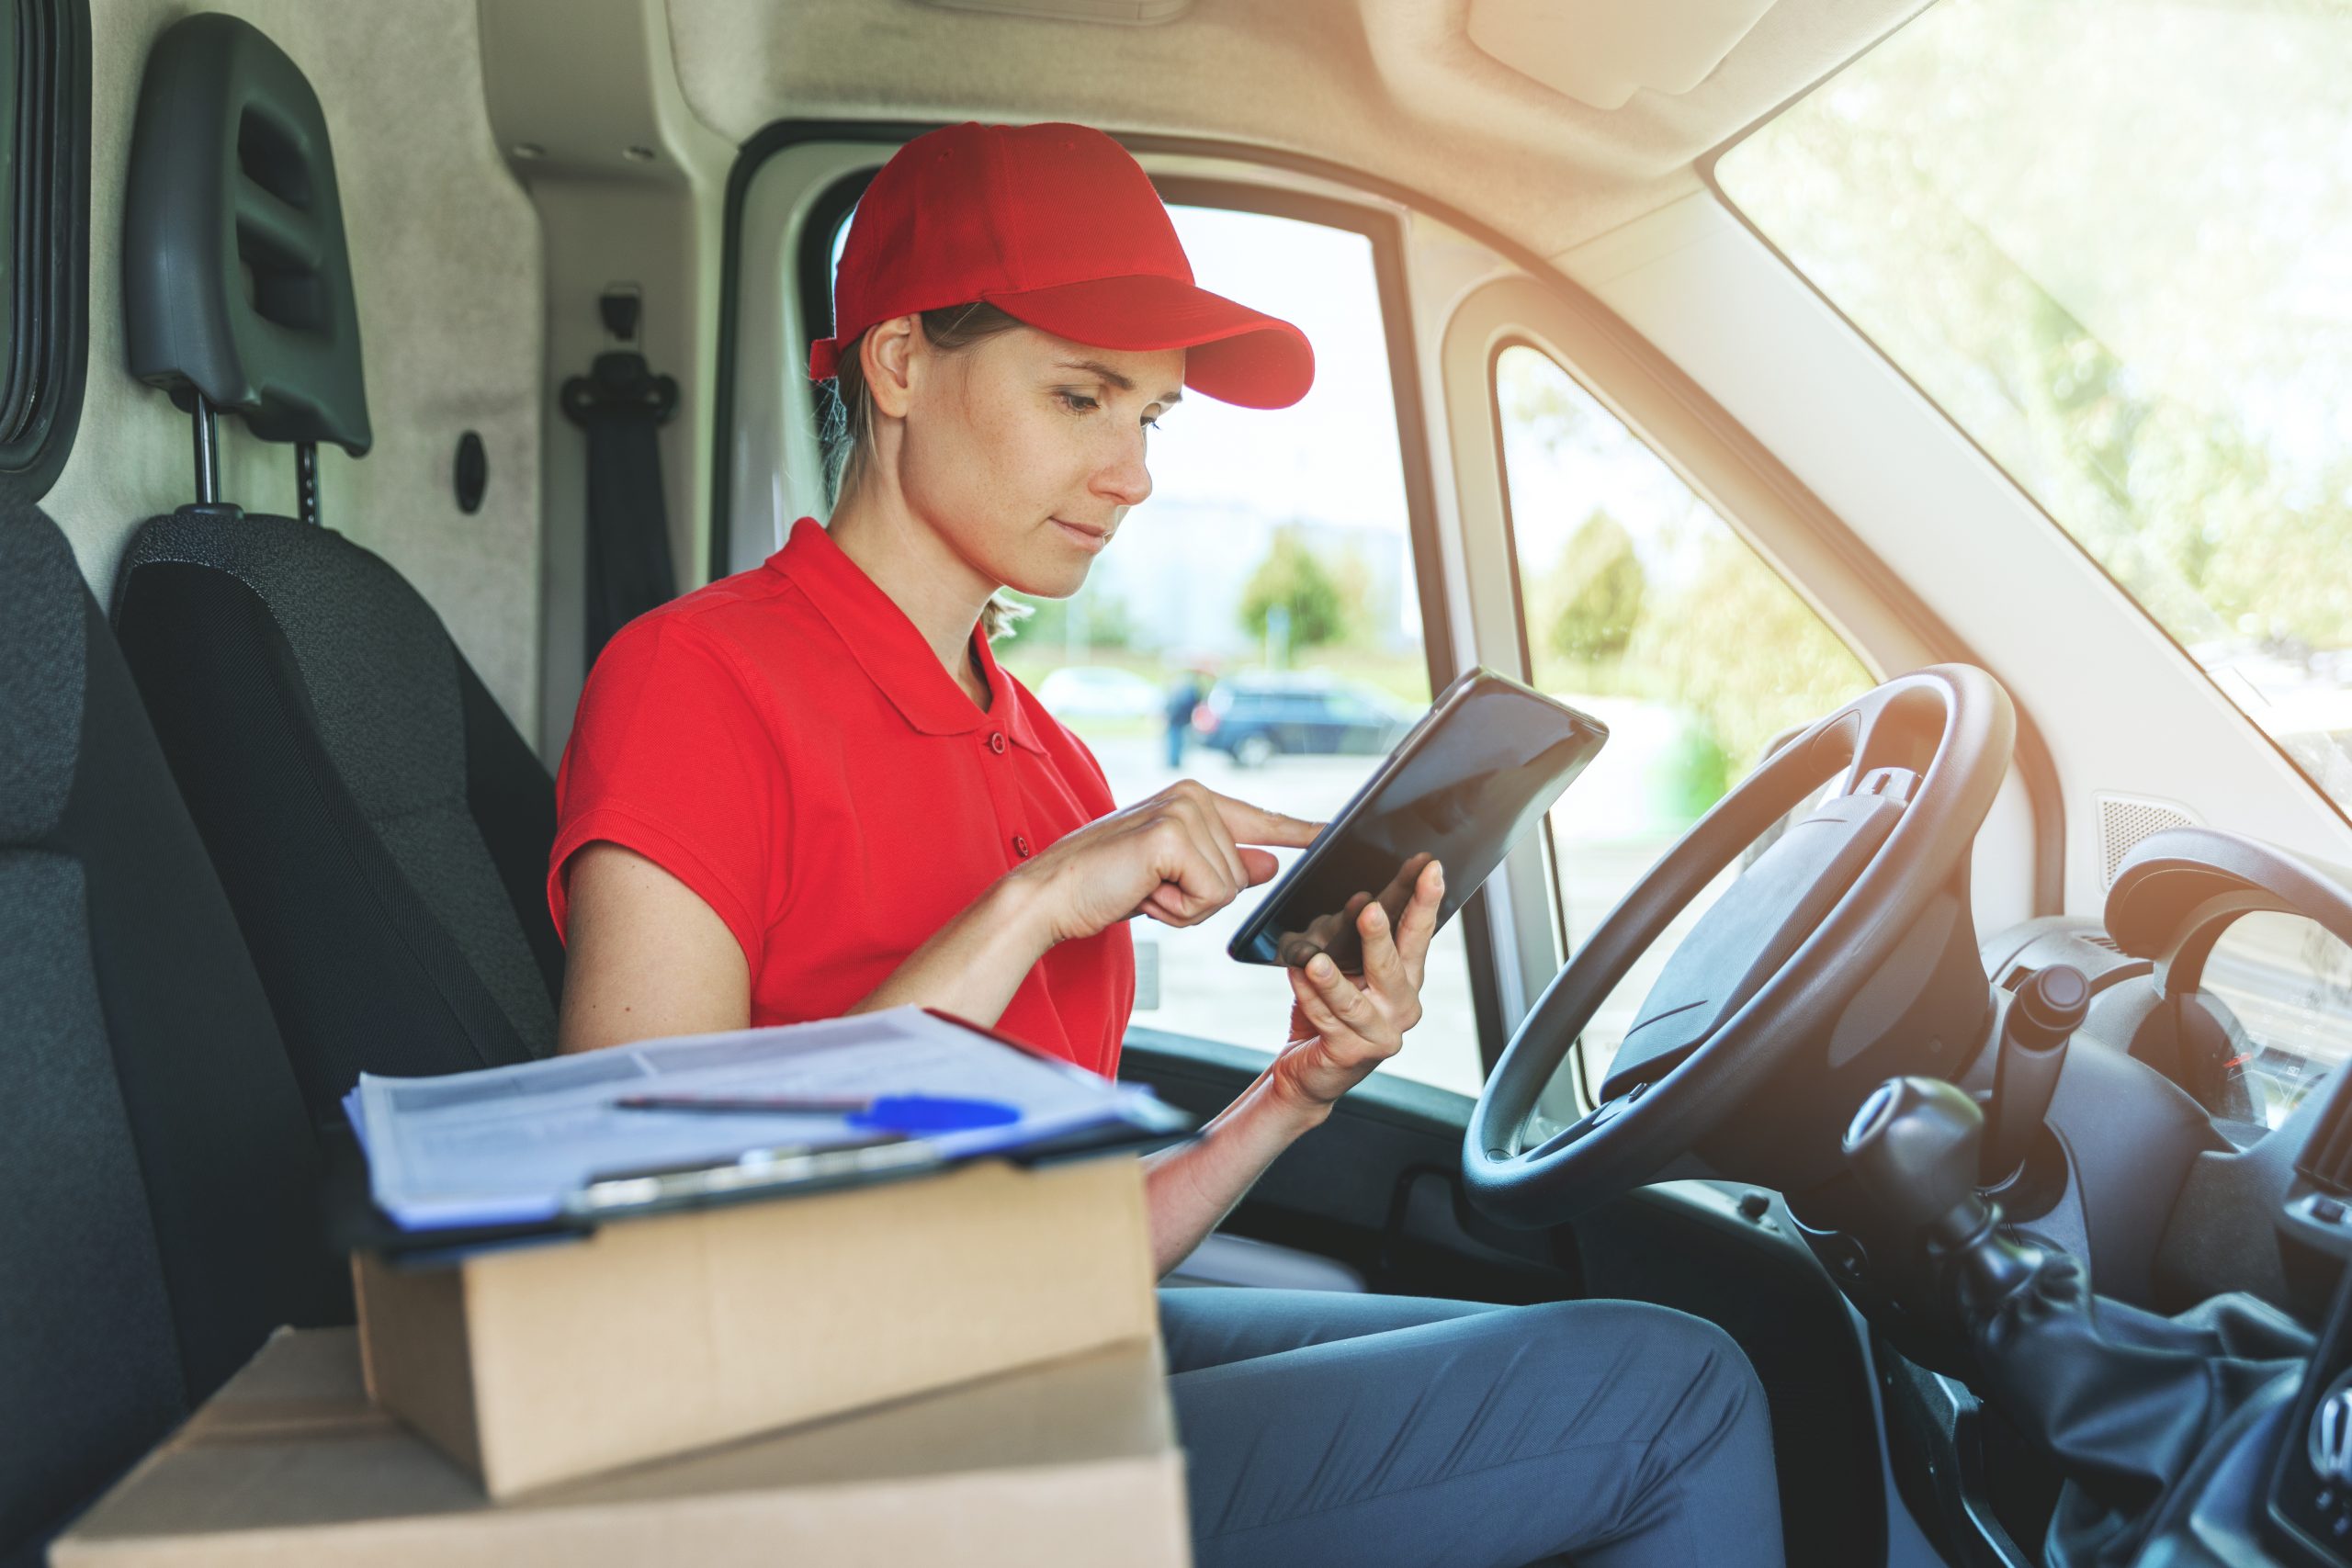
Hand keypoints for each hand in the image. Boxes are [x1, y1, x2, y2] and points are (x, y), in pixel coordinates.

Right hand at [1014, 779, 1322, 946]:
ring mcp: (1184, 810)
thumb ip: (1223, 868)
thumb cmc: (1104, 886)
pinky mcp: (1173, 834)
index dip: (1299, 831)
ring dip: (1187, 906)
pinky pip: (1211, 895)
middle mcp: (1193, 796)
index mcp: (1194, 800)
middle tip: (1152, 890)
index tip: (1334, 832)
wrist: (1050, 896)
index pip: (1260, 819)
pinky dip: (1178, 910)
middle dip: (1200, 900)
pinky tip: (1145, 892)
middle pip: (1243, 874)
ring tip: (1145, 889)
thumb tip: (1271, 863)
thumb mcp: (1174, 880)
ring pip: (1229, 889)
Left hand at [1273, 857, 1443, 1115]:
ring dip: (1333, 980)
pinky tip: (1296, 977)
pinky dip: (1308, 998)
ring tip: (1316, 961)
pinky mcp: (1352, 1054)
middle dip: (1379, 938)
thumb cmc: (1333, 1010)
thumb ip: (1353, 937)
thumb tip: (1359, 902)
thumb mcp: (1346, 966)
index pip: (1419, 933)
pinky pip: (1326, 1021)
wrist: (1313, 1068)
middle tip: (1369, 910)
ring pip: (1355, 1002)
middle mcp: (1401, 1006)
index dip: (1426, 900)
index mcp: (1406, 978)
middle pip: (1394, 966)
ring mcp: (1381, 1034)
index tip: (1430, 868)